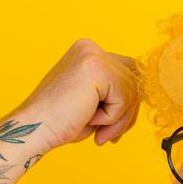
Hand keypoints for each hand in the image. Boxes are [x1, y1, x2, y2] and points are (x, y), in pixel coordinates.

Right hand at [16, 38, 139, 150]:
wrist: (34, 130)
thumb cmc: (61, 122)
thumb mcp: (96, 102)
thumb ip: (118, 91)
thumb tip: (148, 91)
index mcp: (87, 52)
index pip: (129, 74)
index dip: (125, 104)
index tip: (109, 127)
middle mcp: (90, 48)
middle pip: (135, 80)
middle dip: (126, 114)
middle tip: (106, 135)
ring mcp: (93, 55)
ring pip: (132, 91)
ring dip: (118, 119)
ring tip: (93, 126)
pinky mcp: (96, 67)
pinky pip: (124, 98)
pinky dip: (111, 117)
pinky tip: (87, 118)